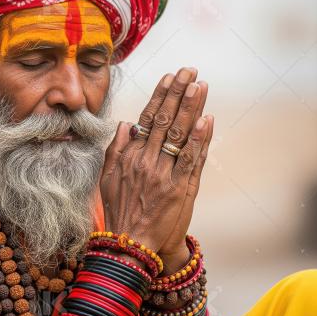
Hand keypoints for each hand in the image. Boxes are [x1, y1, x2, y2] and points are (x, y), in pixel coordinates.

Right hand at [99, 67, 213, 261]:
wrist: (131, 244)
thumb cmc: (121, 211)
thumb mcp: (109, 178)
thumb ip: (116, 149)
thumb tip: (126, 124)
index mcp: (130, 156)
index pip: (148, 118)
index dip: (160, 95)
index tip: (170, 76)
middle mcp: (147, 161)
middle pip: (166, 120)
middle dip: (179, 93)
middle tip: (190, 70)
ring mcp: (163, 174)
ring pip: (180, 135)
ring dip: (191, 108)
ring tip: (200, 85)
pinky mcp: (179, 189)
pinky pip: (190, 159)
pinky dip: (200, 139)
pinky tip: (207, 120)